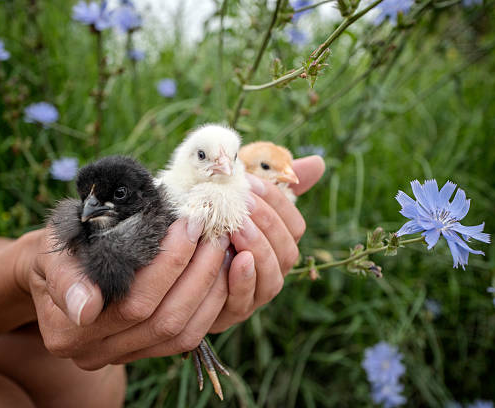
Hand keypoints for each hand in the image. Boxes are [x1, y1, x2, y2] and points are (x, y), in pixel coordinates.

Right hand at [19, 218, 230, 369]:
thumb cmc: (60, 250)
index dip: (168, 265)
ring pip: (181, 332)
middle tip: (209, 228)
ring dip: (210, 286)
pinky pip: (188, 338)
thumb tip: (85, 309)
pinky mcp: (145, 353)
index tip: (187, 225)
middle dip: (196, 269)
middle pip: (162, 318)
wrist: (57, 270)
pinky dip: (211, 303)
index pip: (131, 303)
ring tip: (219, 244)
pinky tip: (219, 270)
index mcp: (65, 330)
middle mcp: (93, 354)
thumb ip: (64, 275)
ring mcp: (121, 357)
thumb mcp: (52, 250)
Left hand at [209, 155, 324, 332]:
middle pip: (287, 249)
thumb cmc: (212, 225)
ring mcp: (256, 293)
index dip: (277, 202)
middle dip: (267, 223)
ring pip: (272, 276)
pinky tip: (236, 259)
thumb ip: (273, 184)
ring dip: (258, 248)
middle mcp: (273, 269)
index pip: (294, 224)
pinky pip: (246, 299)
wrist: (175, 265)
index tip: (249, 183)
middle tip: (241, 202)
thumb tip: (319, 162)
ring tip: (238, 228)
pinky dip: (244, 280)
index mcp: (279, 243)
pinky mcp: (233, 311)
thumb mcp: (236, 201)